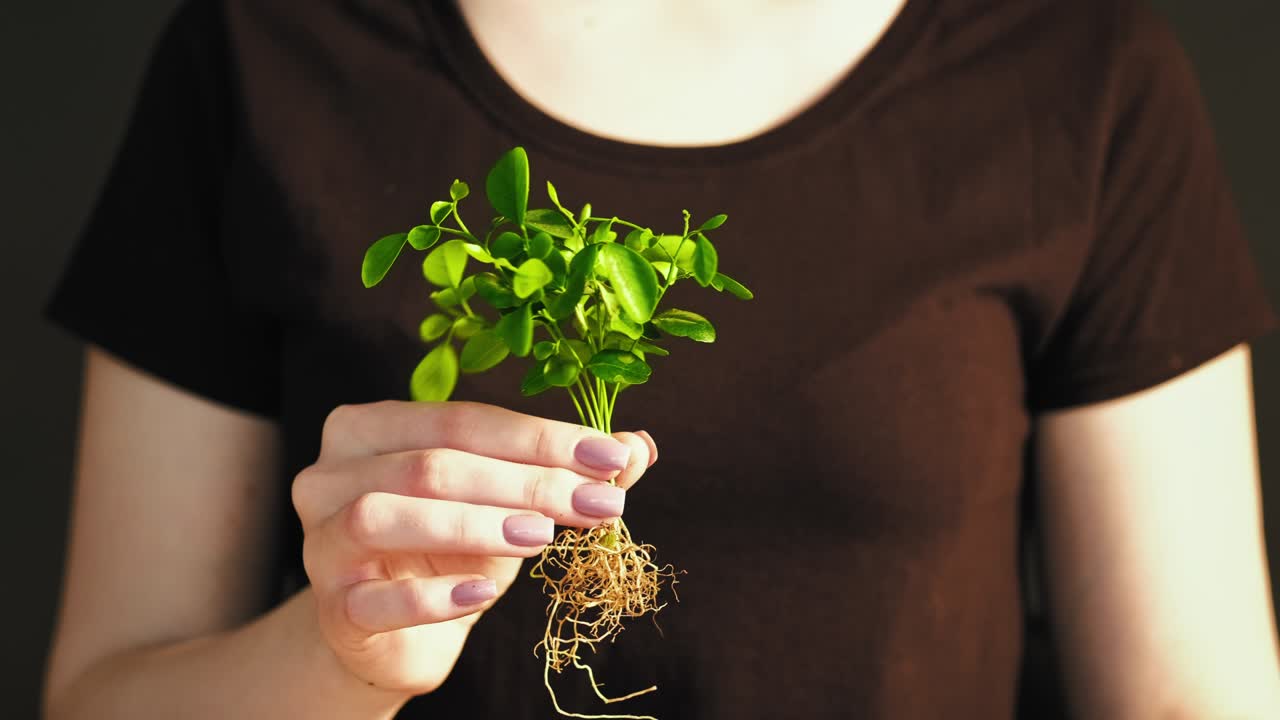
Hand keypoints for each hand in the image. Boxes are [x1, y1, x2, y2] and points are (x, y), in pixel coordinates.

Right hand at [291, 400, 656, 695]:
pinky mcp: (332, 607)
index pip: (463, 421)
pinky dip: (434, 595)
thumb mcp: (507, 504)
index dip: (541, 438)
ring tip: (543, 537)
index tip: (612, 457)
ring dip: (475, 523)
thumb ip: (565, 471)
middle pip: (433, 464)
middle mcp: (329, 475)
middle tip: (599, 503)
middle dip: (526, 482)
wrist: (390, 635)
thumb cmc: (448, 551)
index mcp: (369, 429)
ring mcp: (321, 541)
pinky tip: (484, 593)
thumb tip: (640, 446)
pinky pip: (376, 598)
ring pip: (388, 514)